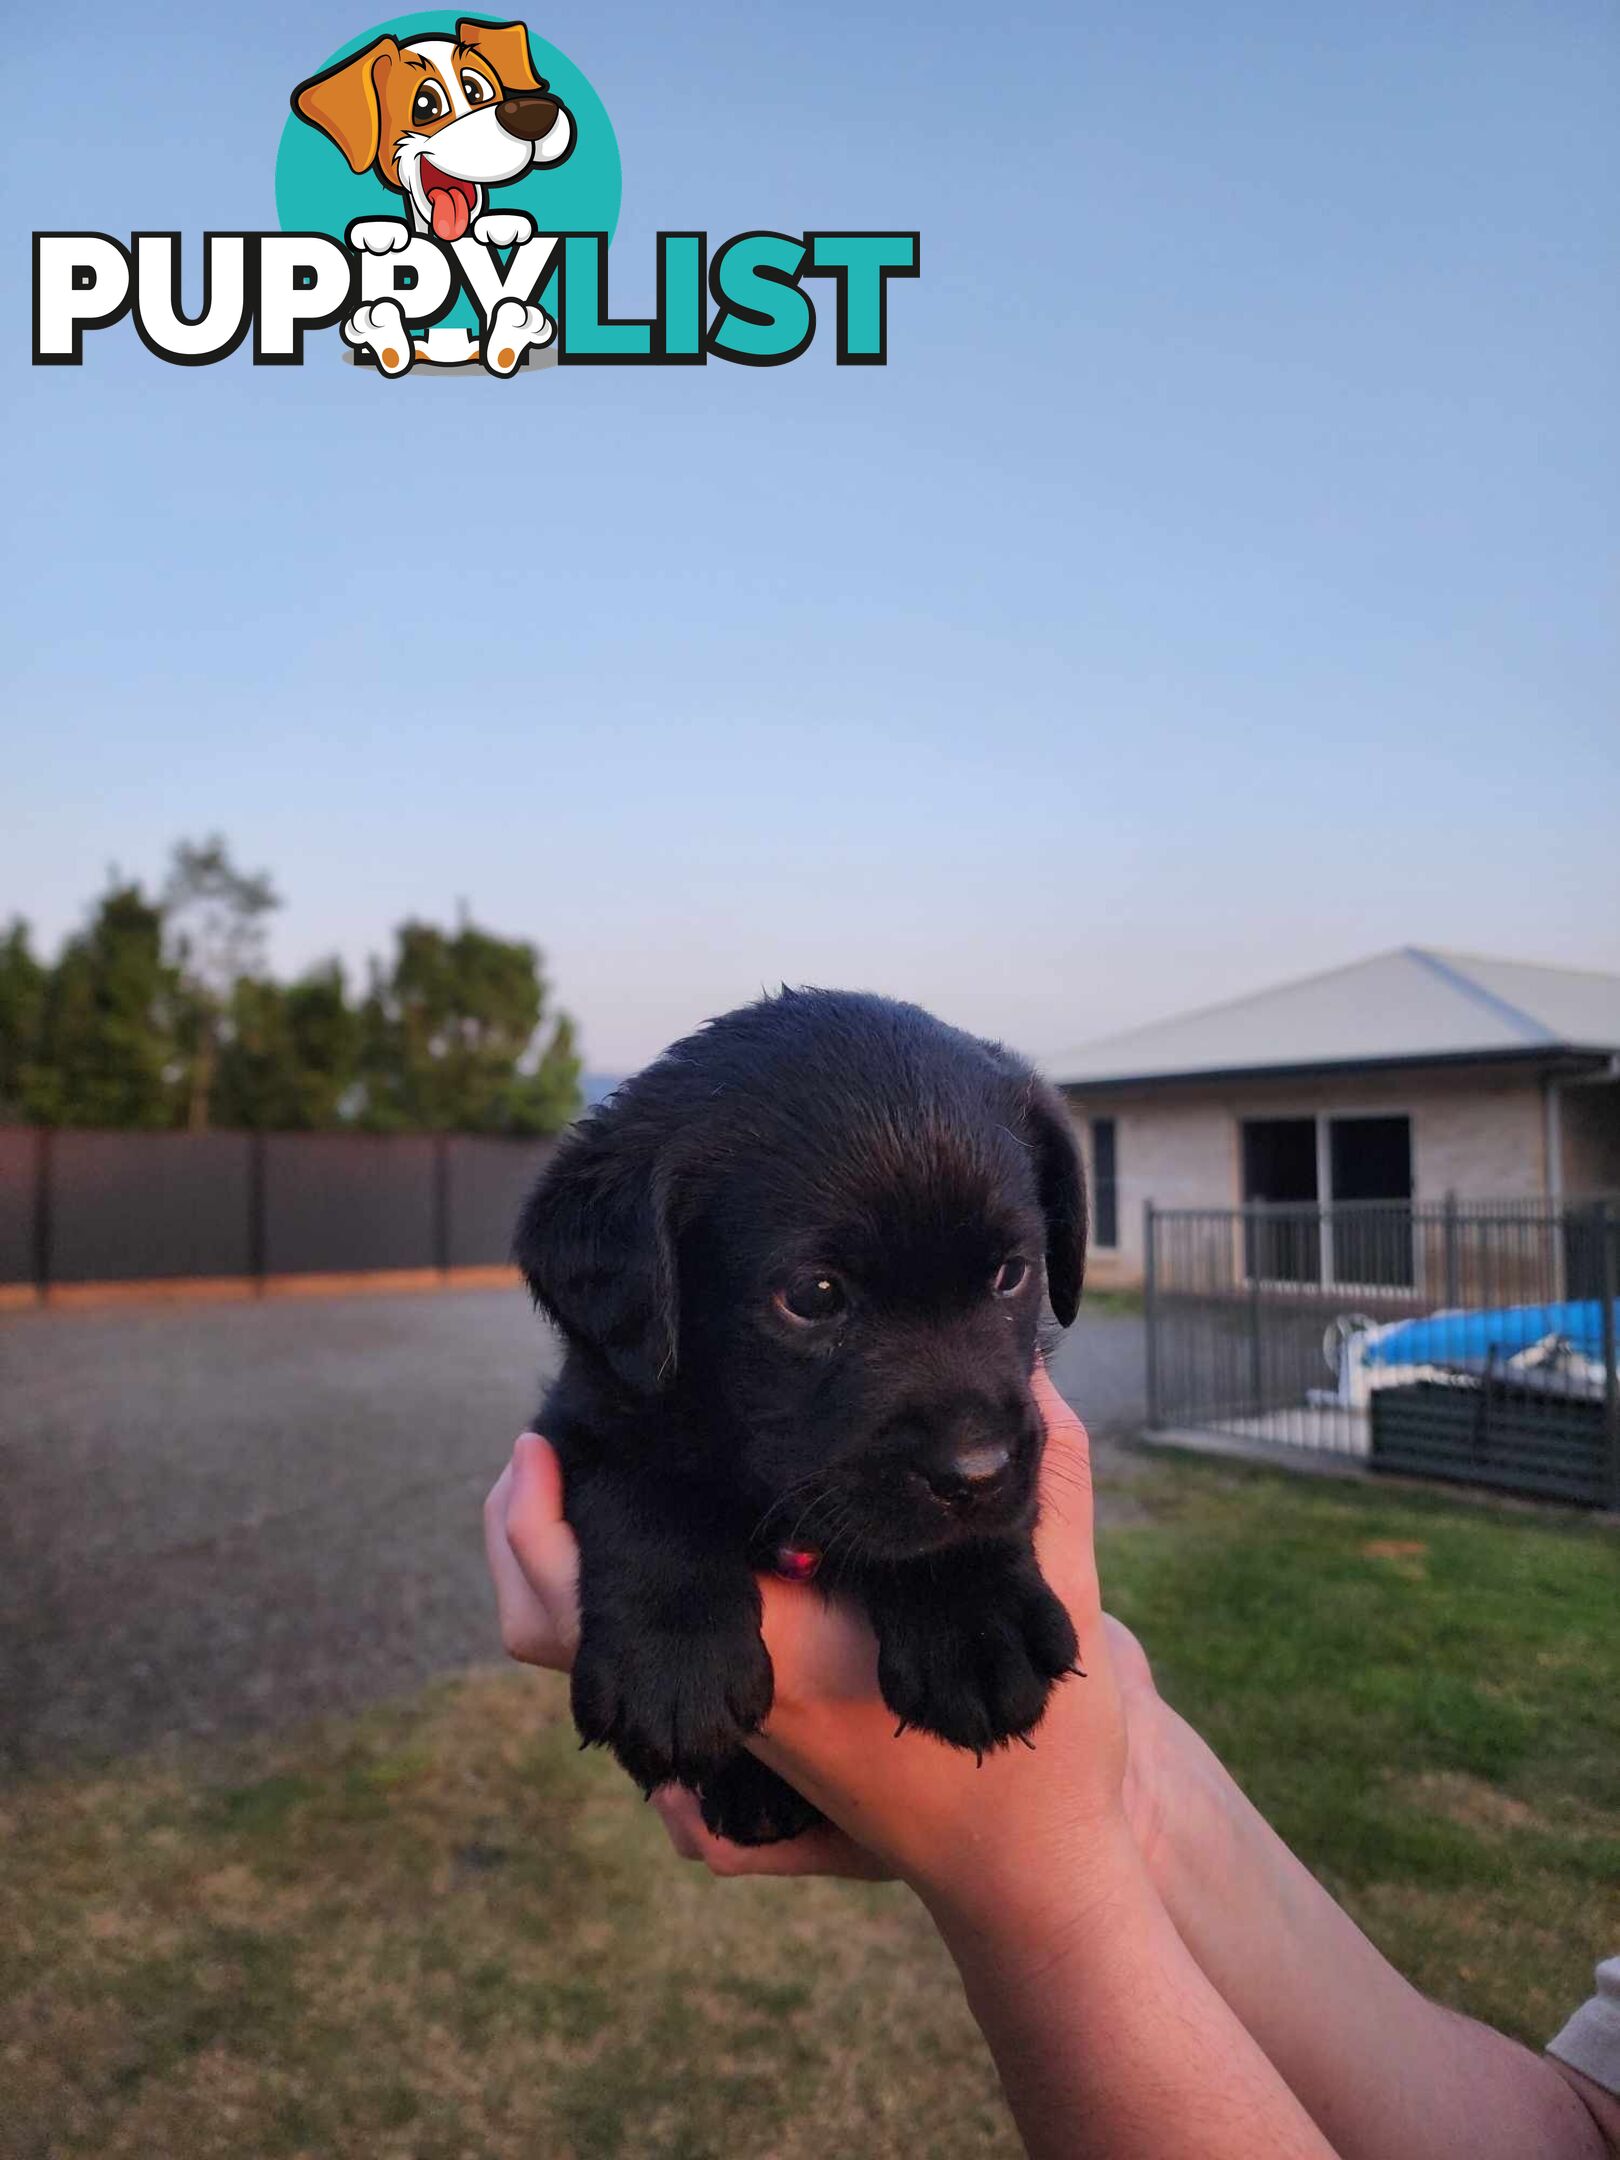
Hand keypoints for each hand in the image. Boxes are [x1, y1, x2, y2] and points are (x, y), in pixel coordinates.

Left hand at [486, 1368, 1134, 1922]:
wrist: (1028, 1865)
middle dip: (524, 1536)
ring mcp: (726, 1720)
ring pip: (586, 1652)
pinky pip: (635, 1666)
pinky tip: (660, 1540)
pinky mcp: (745, 1729)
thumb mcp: (1048, 1598)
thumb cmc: (1037, 1751)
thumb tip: (1038, 1379)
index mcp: (771, 1652)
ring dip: (562, 1568)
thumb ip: (1052, 1485)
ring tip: (580, 1478)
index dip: (545, 1522)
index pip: (603, 1596)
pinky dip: (612, 1604)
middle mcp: (725, 1693)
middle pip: (553, 1626)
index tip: (545, 1440)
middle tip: (541, 1445)